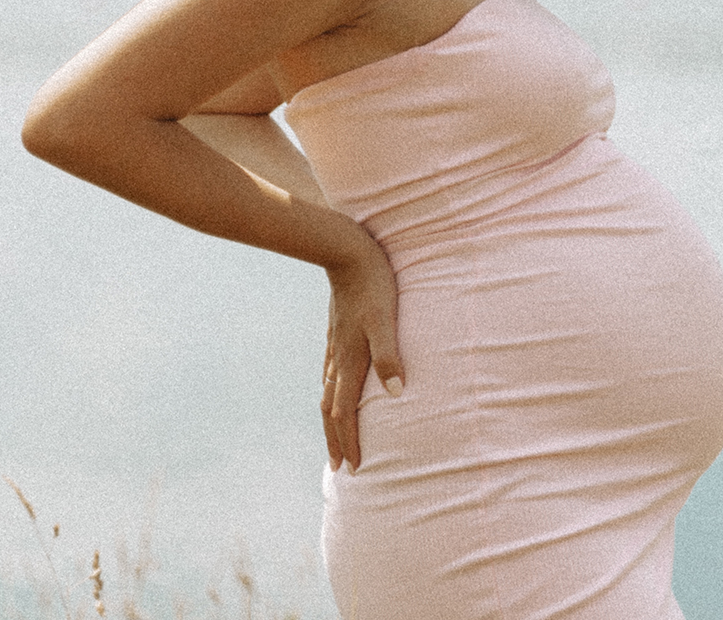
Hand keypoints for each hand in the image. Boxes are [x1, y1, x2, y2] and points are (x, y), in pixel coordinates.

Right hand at [319, 224, 403, 472]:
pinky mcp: (335, 333)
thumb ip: (390, 356)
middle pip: (331, 409)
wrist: (346, 252)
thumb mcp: (385, 320)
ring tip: (334, 438)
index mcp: (350, 360)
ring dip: (331, 420)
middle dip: (336, 440)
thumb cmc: (373, 285)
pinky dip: (330, 393)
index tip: (352, 468)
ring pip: (328, 393)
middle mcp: (338, 358)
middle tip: (338, 469)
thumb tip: (394, 395)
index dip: (349, 441)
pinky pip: (329, 373)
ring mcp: (334, 346)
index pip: (345, 412)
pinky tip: (331, 390)